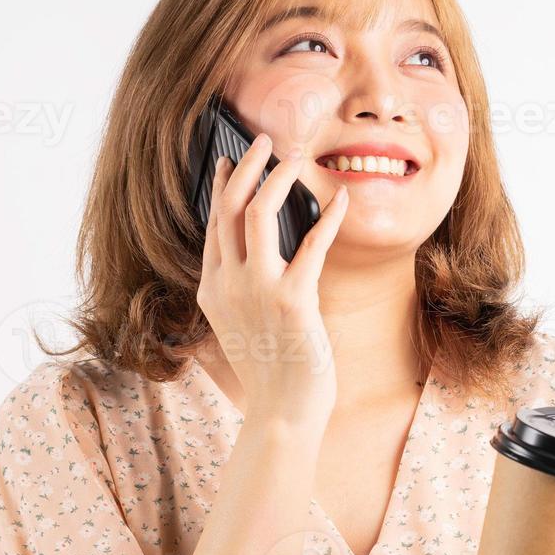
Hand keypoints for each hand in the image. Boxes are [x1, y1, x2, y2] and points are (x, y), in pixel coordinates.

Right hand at [197, 132, 349, 427]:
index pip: (213, 225)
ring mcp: (257, 291)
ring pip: (259, 213)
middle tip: (263, 141)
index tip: (228, 160)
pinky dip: (329, 217)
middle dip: (246, 166)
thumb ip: (241, 288)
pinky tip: (343, 199)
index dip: (220, 187)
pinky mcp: (292, 300)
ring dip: (278, 178)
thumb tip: (260, 251)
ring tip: (296, 158)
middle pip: (230, 208)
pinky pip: (311, 244)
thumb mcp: (241, 325)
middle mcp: (228, 285)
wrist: (281, 413)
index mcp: (212, 290)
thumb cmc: (270, 372)